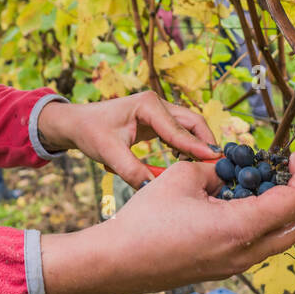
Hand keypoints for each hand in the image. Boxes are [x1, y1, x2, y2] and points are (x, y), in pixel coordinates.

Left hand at [37, 91, 218, 187]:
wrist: (76, 124)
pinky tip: (187, 163)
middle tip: (218, 166)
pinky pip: (180, 132)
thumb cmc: (91, 132)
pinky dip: (187, 146)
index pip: (179, 128)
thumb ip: (133, 171)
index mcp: (147, 104)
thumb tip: (154, 189)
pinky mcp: (157, 120)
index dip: (197, 146)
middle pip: (193, 122)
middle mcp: (157, 104)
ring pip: (189, 126)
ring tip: (207, 168)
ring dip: (198, 145)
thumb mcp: (109, 154)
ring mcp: (158, 111)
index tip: (214, 161)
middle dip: (206, 143)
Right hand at [40, 152, 294, 293]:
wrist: (118, 261)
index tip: (293, 156)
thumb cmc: (147, 218)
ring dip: (287, 212)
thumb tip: (227, 171)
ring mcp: (234, 266)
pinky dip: (265, 223)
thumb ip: (215, 170)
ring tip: (280, 186)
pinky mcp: (221, 268)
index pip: (292, 202)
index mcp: (240, 229)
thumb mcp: (184, 177)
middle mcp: (244, 253)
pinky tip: (250, 202)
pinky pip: (257, 245)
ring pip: (279, 240)